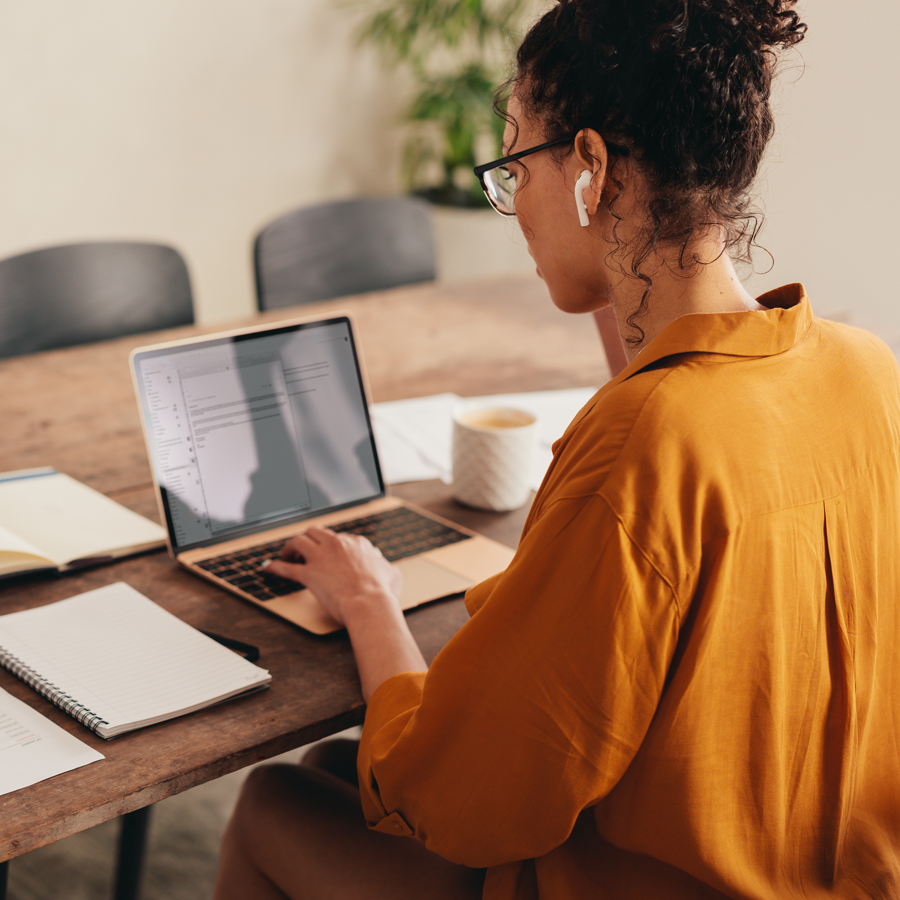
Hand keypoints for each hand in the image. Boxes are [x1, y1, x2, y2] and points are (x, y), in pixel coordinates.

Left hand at [264, 528, 402, 626]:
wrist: (370, 605)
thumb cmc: (382, 593)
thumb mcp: (391, 574)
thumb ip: (386, 567)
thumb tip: (388, 568)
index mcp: (356, 544)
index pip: (340, 538)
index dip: (332, 546)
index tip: (329, 553)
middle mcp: (337, 545)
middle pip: (315, 532)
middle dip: (308, 539)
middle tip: (304, 550)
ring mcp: (321, 557)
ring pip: (298, 541)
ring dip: (291, 547)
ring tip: (287, 555)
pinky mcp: (309, 574)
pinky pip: (286, 567)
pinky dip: (275, 567)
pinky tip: (268, 568)